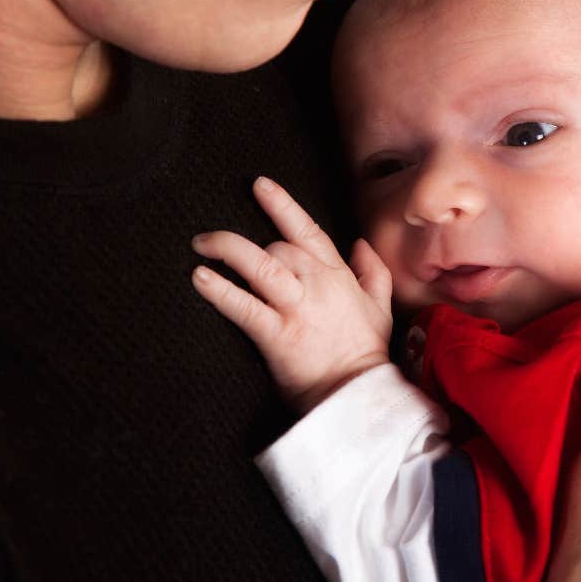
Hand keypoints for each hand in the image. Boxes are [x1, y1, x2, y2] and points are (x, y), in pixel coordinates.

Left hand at [191, 177, 392, 413]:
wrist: (358, 395)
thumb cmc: (364, 353)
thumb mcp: (380, 306)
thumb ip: (371, 271)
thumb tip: (360, 244)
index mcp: (337, 275)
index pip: (307, 230)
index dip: (282, 204)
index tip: (260, 185)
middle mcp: (316, 284)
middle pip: (276, 247)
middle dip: (248, 246)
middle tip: (220, 246)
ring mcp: (296, 308)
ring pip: (259, 265)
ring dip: (226, 248)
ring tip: (201, 244)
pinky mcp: (277, 335)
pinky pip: (243, 306)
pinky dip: (219, 290)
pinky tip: (200, 276)